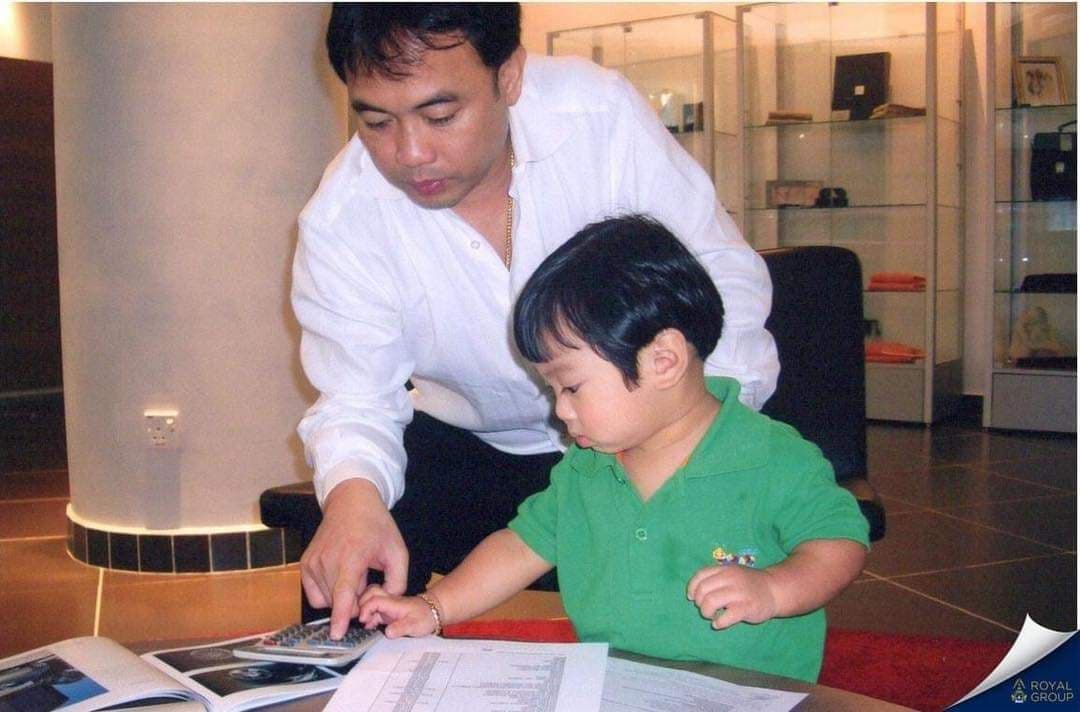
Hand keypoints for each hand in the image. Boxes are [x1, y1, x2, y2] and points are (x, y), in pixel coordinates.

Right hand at [300, 479, 407, 638]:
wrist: (351, 503)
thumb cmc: (376, 526)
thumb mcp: (397, 551)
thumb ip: (397, 582)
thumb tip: (384, 605)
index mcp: (352, 555)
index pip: (344, 592)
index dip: (342, 615)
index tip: (336, 634)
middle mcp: (328, 559)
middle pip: (339, 601)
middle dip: (355, 602)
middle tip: (367, 582)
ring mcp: (312, 562)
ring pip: (326, 600)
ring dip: (342, 597)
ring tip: (354, 575)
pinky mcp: (305, 564)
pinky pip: (315, 595)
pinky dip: (328, 594)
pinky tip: (340, 578)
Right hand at [358, 585, 436, 637]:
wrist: (432, 612)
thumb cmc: (425, 616)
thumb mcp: (415, 625)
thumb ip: (401, 628)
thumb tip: (388, 632)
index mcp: (393, 602)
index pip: (375, 600)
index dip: (366, 608)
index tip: (364, 620)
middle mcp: (388, 602)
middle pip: (369, 594)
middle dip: (360, 604)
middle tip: (359, 619)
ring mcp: (386, 606)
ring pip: (369, 601)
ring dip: (363, 610)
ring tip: (363, 624)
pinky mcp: (386, 612)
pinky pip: (372, 610)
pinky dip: (367, 616)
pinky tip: (368, 627)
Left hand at [686, 564, 778, 629]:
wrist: (775, 590)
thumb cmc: (749, 584)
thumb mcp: (732, 574)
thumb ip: (715, 579)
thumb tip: (692, 594)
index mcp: (725, 570)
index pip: (700, 575)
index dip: (692, 588)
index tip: (691, 597)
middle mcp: (730, 579)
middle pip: (703, 590)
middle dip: (699, 602)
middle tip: (705, 608)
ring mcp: (739, 593)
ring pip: (711, 602)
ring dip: (706, 612)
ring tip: (712, 616)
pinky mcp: (747, 608)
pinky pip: (726, 617)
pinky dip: (719, 622)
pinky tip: (719, 623)